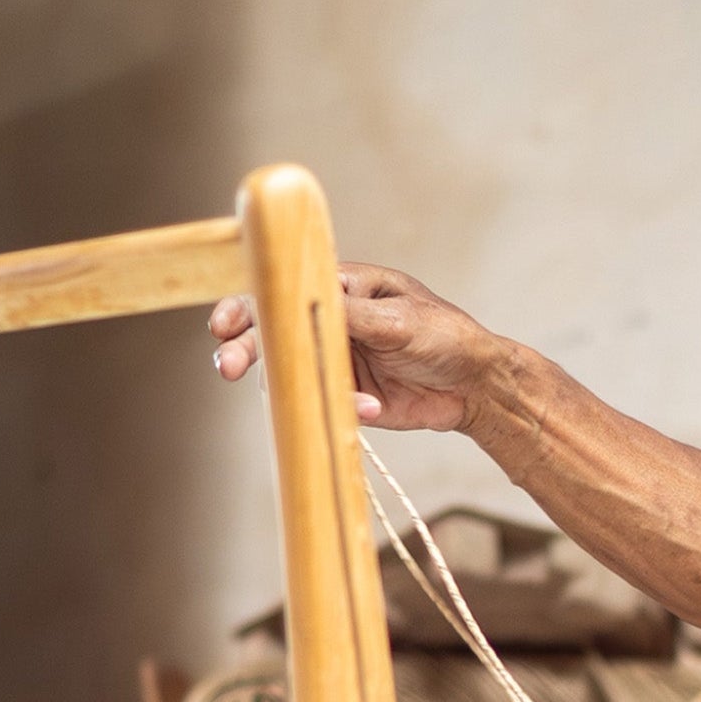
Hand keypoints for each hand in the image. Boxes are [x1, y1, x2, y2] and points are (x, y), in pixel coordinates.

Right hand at [208, 264, 504, 432]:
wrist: (476, 385)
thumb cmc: (444, 335)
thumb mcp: (397, 320)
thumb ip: (348, 317)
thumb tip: (299, 308)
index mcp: (339, 290)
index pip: (281, 291)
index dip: (246, 306)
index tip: (224, 325)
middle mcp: (331, 324)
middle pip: (272, 335)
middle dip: (247, 350)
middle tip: (228, 367)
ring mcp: (336, 361)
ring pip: (293, 375)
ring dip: (298, 387)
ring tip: (329, 397)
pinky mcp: (347, 397)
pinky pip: (324, 404)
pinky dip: (339, 410)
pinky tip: (368, 411)